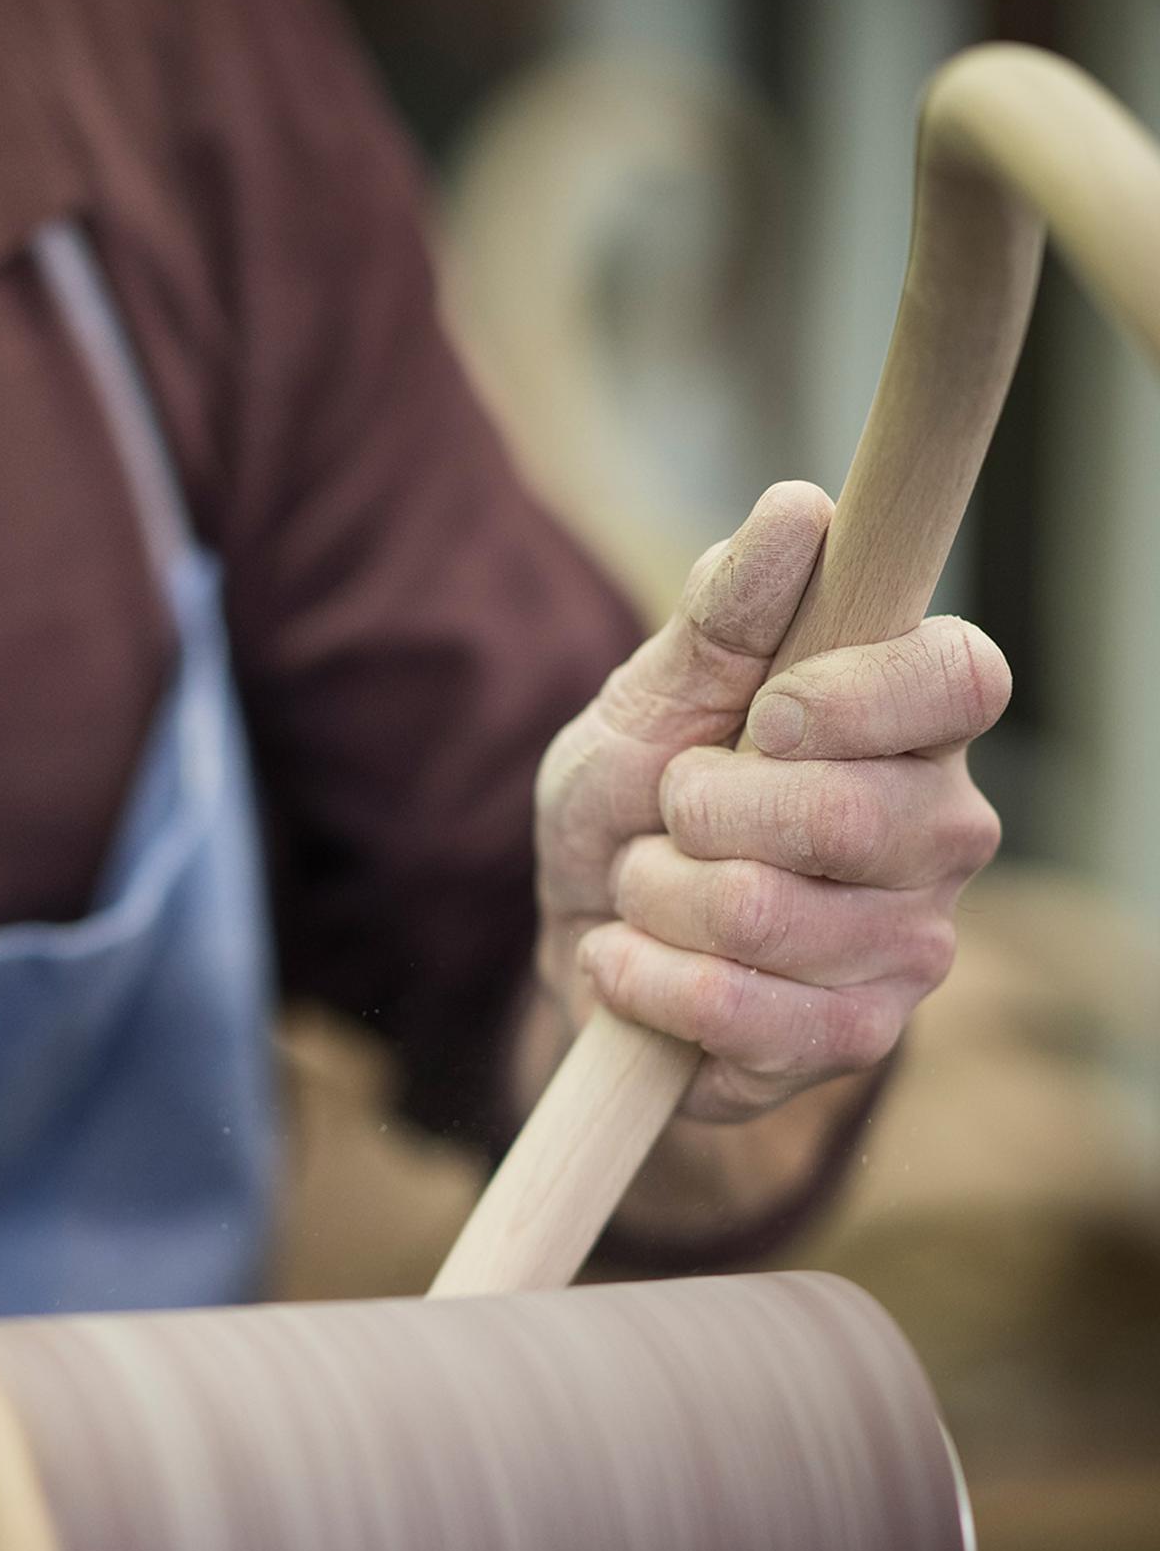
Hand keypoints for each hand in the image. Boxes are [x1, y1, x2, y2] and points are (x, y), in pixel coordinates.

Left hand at [535, 482, 1008, 1120]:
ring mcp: (910, 944)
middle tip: (670, 809)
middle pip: (849, 813)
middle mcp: (942, 830)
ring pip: (767, 914)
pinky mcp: (856, 1038)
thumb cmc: (639, 799)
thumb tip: (798, 512)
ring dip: (654, 894)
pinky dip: (644, 978)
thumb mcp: (653, 694)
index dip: (854, 696)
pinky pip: (736, 1009)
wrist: (590, 938)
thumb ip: (722, 613)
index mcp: (915, 720)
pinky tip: (629, 960)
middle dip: (700, 809)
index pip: (960, 680)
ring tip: (645, 886)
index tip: (763, 713)